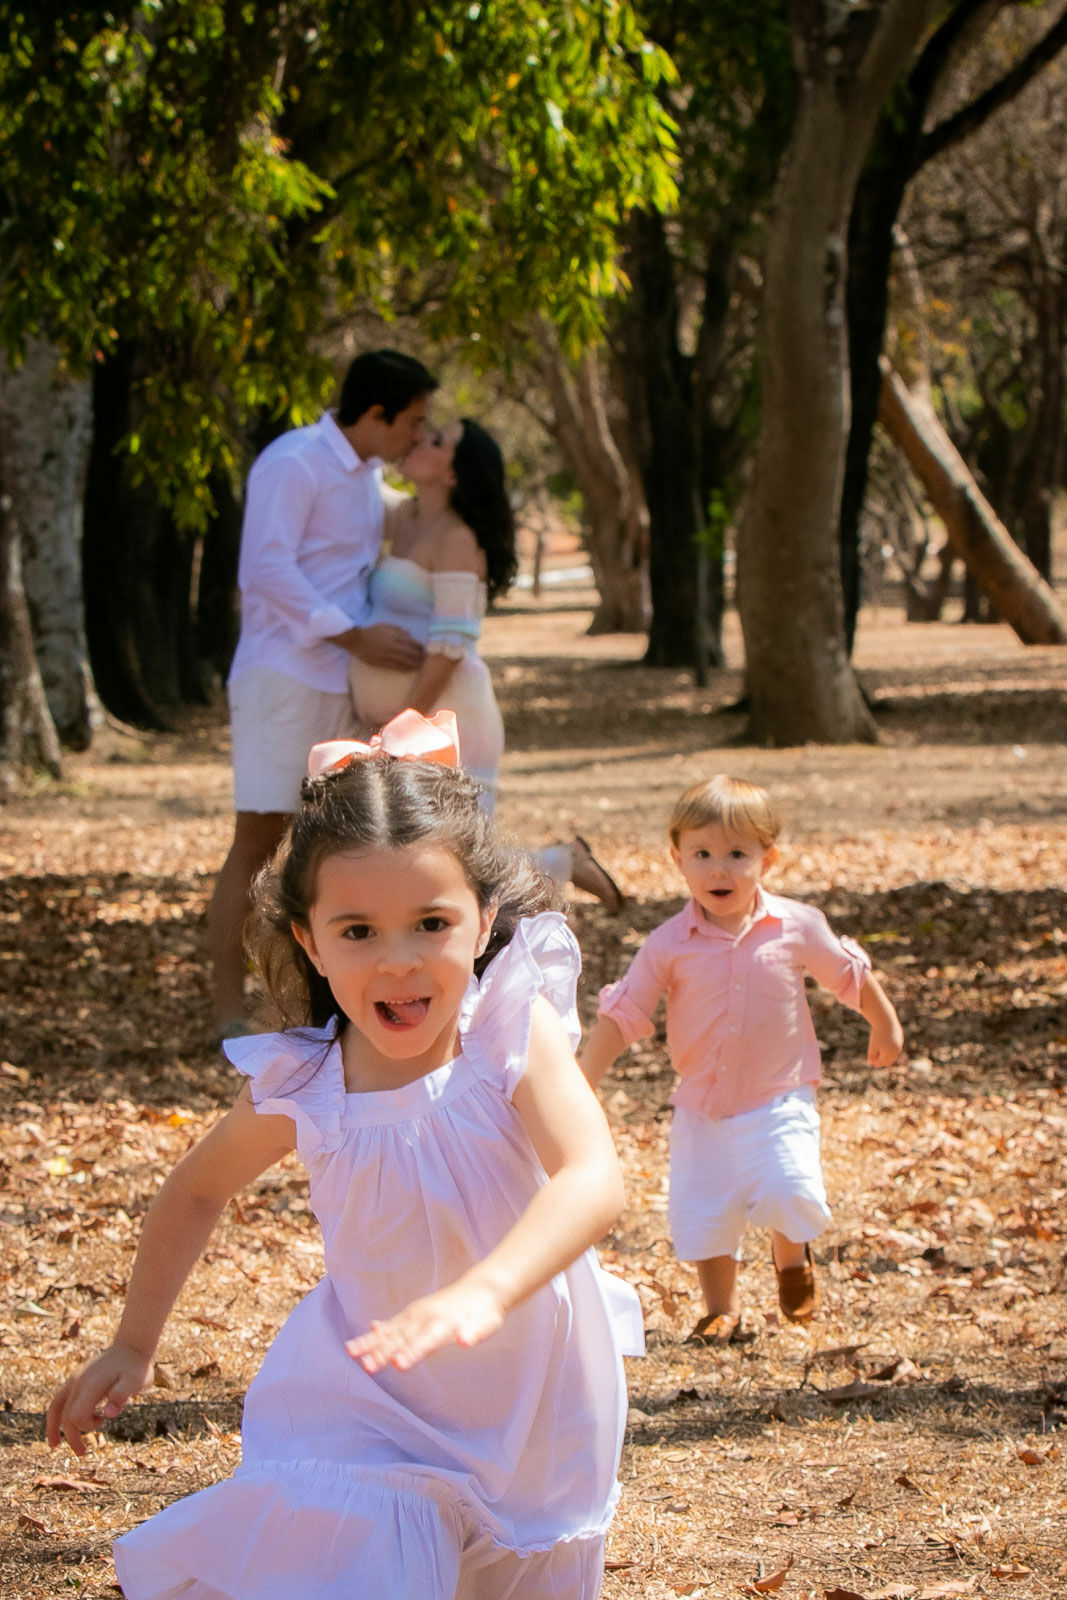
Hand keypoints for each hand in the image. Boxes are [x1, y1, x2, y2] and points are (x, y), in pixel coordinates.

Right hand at [46, 1343, 151, 1456]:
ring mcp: (75, 1379)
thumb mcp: (136, 1381)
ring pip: (55, 1406)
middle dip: (72, 1436)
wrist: (131, 1347)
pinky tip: (61, 1426)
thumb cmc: (136, 1367)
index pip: (76, 1415)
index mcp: (90, 1384)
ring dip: (55, 1427)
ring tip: (54, 1445)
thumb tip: (108, 1414)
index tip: (101, 1422)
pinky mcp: (76, 1378)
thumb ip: (122, 1395)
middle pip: (65, 1415)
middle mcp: (78, 1381)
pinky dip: (56, 1415)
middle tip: (82, 1453)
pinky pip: (59, 1399)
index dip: (85, 1427)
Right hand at [345, 1281, 504, 1373]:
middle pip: (402, 1338)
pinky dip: (380, 1329)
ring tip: (351, 1351)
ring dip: (372, 1342)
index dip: (412, 1353)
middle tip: (367, 1367)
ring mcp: (418, 1314)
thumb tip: (465, 1340)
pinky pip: (393, 1323)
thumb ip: (473, 1333)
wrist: (482, 1288)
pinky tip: (370, 1330)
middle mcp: (426, 1317)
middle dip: (384, 1353)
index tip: (398, 1365)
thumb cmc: (485, 1313)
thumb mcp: (486, 1324)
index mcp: (444, 1323)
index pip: (425, 1341)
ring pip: (391, 1330)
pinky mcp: (415, 1313)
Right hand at [347, 623, 424, 670]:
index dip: (420, 647)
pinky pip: (396, 667)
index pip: (412, 642)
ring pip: (405, 661)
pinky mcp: (383, 663)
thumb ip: (398, 629)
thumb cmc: (371, 632)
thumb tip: (410, 634)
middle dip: (420, 657)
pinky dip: (405, 668)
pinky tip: (410, 670)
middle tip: (425, 660)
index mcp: (394, 635)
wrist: (357, 640)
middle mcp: (393, 646)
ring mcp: (388, 655)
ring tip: (420, 667)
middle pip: (411, 653)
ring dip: (414, 664)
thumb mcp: (385, 625)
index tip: (425, 650)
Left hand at [867, 1015, 903, 1067]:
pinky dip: (890, 1049)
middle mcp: (897, 1050)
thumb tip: (870, 1063)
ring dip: (886, 1055)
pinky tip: (884, 1046)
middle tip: (874, 1060)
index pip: (882, 1062)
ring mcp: (900, 1044)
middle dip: (882, 1061)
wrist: (885, 1020)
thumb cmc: (877, 1034)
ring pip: (893, 1055)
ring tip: (878, 1052)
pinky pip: (895, 1047)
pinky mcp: (900, 1038)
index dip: (875, 1062)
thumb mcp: (872, 1046)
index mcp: (890, 1053)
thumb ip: (871, 1056)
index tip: (870, 1061)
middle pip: (889, 1061)